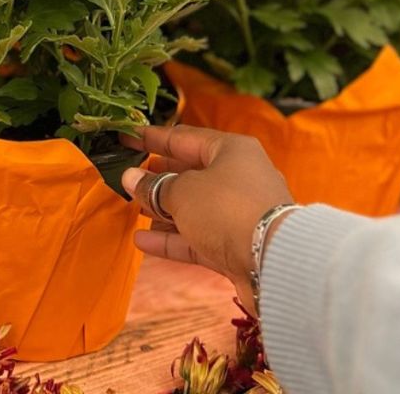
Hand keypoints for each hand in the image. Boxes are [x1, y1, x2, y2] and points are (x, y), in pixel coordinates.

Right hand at [121, 124, 293, 311]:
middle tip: (129, 177)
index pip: (183, 138)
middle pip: (190, 173)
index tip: (126, 138)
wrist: (273, 261)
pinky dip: (171, 238)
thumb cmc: (229, 209)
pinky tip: (142, 240)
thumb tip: (131, 178)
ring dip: (163, 210)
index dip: (152, 138)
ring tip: (134, 209)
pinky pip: (197, 236)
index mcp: (231, 150)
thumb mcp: (183, 191)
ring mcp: (238, 213)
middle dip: (158, 177)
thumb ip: (154, 186)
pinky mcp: (236, 245)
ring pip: (193, 207)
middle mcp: (238, 178)